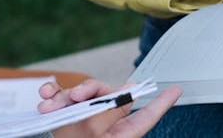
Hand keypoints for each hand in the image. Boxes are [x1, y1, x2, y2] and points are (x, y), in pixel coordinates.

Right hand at [41, 79, 182, 137]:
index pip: (146, 116)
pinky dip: (52, 95)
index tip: (177, 91)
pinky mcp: (64, 116)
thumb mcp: (97, 137)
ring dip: (62, 96)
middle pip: (106, 94)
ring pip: (79, 94)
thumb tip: (130, 89)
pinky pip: (61, 98)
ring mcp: (83, 119)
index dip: (161, 103)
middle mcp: (104, 124)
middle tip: (75, 97)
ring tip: (49, 105)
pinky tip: (45, 97)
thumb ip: (111, 115)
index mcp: (121, 134)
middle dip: (87, 90)